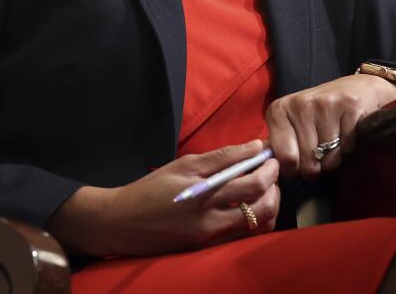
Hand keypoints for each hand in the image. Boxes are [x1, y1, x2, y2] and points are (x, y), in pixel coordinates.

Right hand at [47, 139, 279, 256]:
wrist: (122, 224)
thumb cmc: (151, 190)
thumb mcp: (182, 165)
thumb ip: (221, 157)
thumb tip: (254, 146)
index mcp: (203, 193)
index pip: (250, 181)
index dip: (267, 166)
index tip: (270, 155)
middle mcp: (210, 218)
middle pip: (260, 204)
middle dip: (274, 184)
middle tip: (272, 170)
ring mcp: (211, 237)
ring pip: (258, 224)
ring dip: (270, 203)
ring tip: (266, 188)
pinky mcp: (208, 249)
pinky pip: (244, 236)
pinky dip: (256, 221)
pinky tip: (253, 207)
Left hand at [266, 73, 395, 179]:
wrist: (358, 88)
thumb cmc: (321, 112)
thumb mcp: (293, 123)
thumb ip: (280, 144)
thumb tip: (272, 168)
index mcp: (279, 110)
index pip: (285, 158)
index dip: (295, 168)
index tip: (301, 161)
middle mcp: (300, 104)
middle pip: (308, 162)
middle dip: (317, 166)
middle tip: (321, 152)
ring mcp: (325, 104)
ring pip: (329, 158)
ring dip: (335, 158)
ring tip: (335, 141)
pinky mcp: (350, 106)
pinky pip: (348, 148)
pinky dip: (350, 148)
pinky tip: (347, 133)